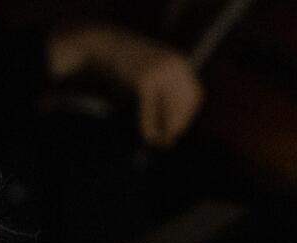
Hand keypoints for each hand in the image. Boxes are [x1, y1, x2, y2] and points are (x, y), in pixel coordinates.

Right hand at [46, 25, 201, 147]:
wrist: (102, 46)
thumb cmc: (122, 67)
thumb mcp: (148, 77)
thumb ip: (160, 96)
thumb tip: (170, 131)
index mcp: (179, 63)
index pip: (194, 95)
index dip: (187, 117)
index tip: (175, 131)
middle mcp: (174, 66)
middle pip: (184, 105)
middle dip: (176, 126)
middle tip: (166, 143)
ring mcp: (160, 72)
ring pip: (169, 110)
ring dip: (163, 130)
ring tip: (154, 141)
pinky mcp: (144, 80)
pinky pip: (150, 111)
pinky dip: (149, 127)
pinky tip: (145, 136)